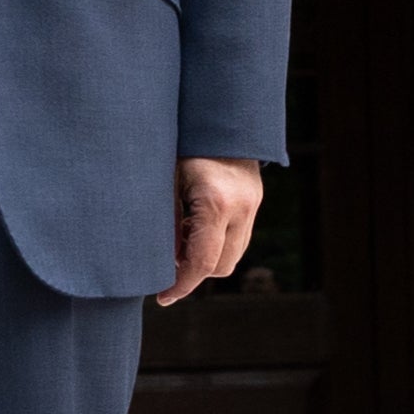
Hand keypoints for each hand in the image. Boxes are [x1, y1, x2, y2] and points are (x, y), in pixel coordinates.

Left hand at [160, 157, 263, 305]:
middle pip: (221, 266)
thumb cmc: (182, 143)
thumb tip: (157, 260)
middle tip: (165, 268)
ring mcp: (253, 206)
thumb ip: (163, 220)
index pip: (201, 262)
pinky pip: (237, 240)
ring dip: (206, 260)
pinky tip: (193, 231)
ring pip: (232, 256)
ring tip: (177, 246)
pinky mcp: (256, 203)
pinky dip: (216, 245)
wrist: (221, 116)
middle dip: (193, 274)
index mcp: (215, 202)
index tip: (162, 297)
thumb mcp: (163, 179)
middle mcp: (241, 208)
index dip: (181, 285)